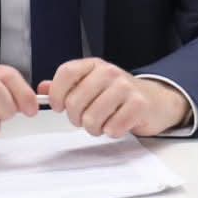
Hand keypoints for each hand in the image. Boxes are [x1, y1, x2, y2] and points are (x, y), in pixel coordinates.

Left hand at [43, 58, 188, 136]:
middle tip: (87, 119)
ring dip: (95, 128)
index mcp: (94, 65)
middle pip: (75, 102)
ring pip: (92, 118)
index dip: (57, 94)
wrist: (156, 100)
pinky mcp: (139, 105)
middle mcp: (109, 72)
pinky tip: (118, 124)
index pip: (66, 73)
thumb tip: (41, 88)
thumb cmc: (119, 95)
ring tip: (103, 123)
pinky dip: (112, 132)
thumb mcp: (92, 85)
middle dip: (77, 118)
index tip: (59, 107)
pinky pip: (112, 127)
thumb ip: (67, 87)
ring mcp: (126, 87)